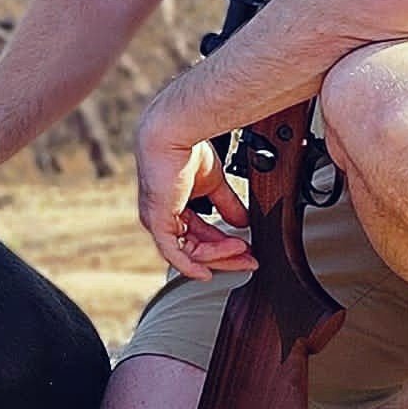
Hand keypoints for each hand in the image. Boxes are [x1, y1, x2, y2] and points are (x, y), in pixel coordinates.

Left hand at [136, 113, 256, 279]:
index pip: (202, 237)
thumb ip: (227, 205)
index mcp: (174, 209)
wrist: (175, 135)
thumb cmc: (189, 151)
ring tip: (243, 251)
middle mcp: (163, 218)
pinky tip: (207, 273)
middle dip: (226, 256)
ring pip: (190, 253)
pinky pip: (173, 253)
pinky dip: (191, 266)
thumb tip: (243, 223)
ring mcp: (158, 221)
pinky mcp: (157, 222)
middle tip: (250, 260)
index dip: (226, 247)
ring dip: (218, 256)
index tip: (249, 250)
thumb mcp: (214, 184)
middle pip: (197, 249)